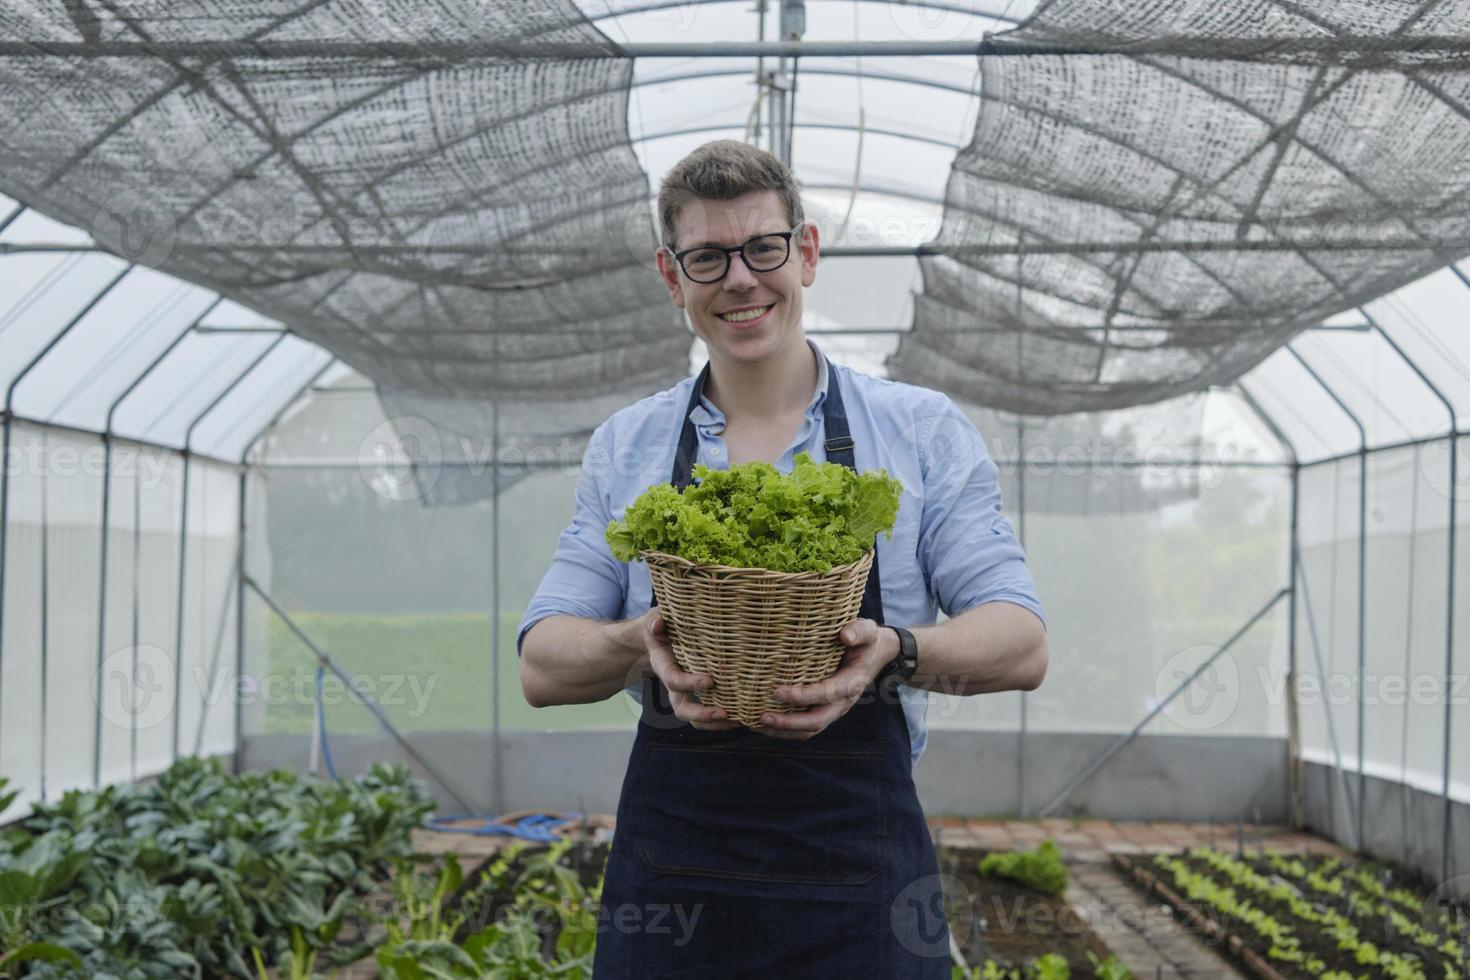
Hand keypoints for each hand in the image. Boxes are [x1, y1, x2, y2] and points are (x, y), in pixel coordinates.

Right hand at [638, 610, 741, 730]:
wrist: (661, 640)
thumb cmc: (663, 628)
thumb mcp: (655, 620)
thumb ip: (655, 623)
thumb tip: (658, 624)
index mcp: (664, 667)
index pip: (674, 680)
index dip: (690, 683)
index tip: (710, 681)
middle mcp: (675, 686)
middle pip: (683, 709)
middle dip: (702, 714)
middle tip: (724, 713)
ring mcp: (688, 694)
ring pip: (697, 718)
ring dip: (717, 723)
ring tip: (740, 720)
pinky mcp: (702, 695)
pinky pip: (710, 714)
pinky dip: (725, 720)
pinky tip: (746, 715)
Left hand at [752, 618, 898, 740]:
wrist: (876, 655)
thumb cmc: (866, 641)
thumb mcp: (868, 631)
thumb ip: (859, 631)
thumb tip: (845, 635)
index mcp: (852, 683)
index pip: (827, 693)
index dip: (803, 696)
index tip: (777, 691)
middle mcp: (843, 702)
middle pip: (816, 721)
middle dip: (788, 722)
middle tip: (762, 716)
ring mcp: (834, 710)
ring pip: (809, 730)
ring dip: (783, 731)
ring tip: (757, 724)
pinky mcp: (825, 712)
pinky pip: (805, 728)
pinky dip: (785, 731)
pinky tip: (764, 725)